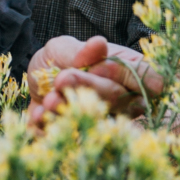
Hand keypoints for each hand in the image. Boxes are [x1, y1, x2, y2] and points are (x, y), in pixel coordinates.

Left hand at [25, 35, 163, 130]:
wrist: (35, 82)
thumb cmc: (58, 60)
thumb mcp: (64, 48)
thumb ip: (81, 51)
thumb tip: (99, 44)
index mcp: (128, 72)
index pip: (145, 78)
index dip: (123, 75)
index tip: (99, 68)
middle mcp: (125, 100)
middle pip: (118, 98)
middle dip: (89, 87)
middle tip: (63, 79)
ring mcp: (105, 120)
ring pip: (97, 118)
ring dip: (71, 109)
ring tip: (48, 100)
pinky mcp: (80, 136)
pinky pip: (72, 135)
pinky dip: (53, 126)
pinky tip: (38, 116)